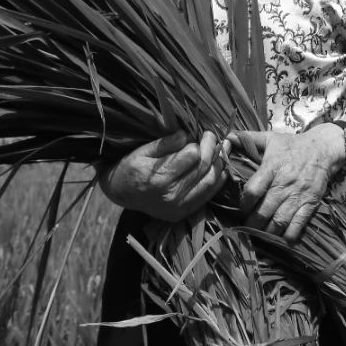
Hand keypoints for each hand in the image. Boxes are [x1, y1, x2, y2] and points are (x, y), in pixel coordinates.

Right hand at [100, 130, 224, 221]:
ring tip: (224, 148)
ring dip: (220, 164)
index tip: (202, 132)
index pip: (192, 156)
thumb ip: (165, 144)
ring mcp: (179, 208)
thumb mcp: (142, 151)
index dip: (200, 142)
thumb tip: (186, 136)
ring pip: (209, 182)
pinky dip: (218, 181)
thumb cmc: (130, 167)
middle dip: (213, 149)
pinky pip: (207, 196)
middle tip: (215, 136)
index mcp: (159, 179)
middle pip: (203, 168)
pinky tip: (222, 168)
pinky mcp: (183, 213)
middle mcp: (171, 196)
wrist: (120, 193)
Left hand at [234, 128, 343, 242]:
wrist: (323, 148)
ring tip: (261, 234)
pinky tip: (282, 238)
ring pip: (280, 220)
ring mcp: (298, 195)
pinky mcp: (310, 203)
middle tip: (247, 227)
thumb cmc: (293, 144)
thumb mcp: (270, 138)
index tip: (241, 208)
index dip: (244, 204)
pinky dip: (290, 235)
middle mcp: (284, 184)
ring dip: (268, 231)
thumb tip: (227, 137)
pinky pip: (299, 223)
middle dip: (253, 222)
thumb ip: (248, 138)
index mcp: (272, 168)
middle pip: (265, 210)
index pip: (254, 191)